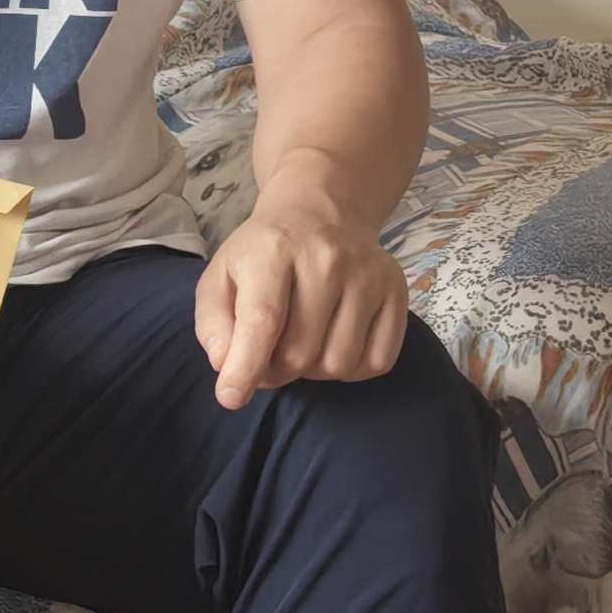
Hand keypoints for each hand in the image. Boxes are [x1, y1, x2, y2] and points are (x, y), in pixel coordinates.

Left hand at [195, 197, 411, 411]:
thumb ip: (214, 323)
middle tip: (266, 358)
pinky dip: (350, 369)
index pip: (263, 320)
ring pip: (338, 364)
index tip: (230, 397)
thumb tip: (226, 366)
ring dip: (313, 372)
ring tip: (300, 345)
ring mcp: (369, 276)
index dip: (246, 367)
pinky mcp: (397, 293)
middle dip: (276, 371)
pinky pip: (377, 362)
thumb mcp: (222, 276)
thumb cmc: (264, 254)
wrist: (321, 214)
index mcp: (275, 250)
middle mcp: (328, 259)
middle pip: (300, 353)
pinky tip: (332, 345)